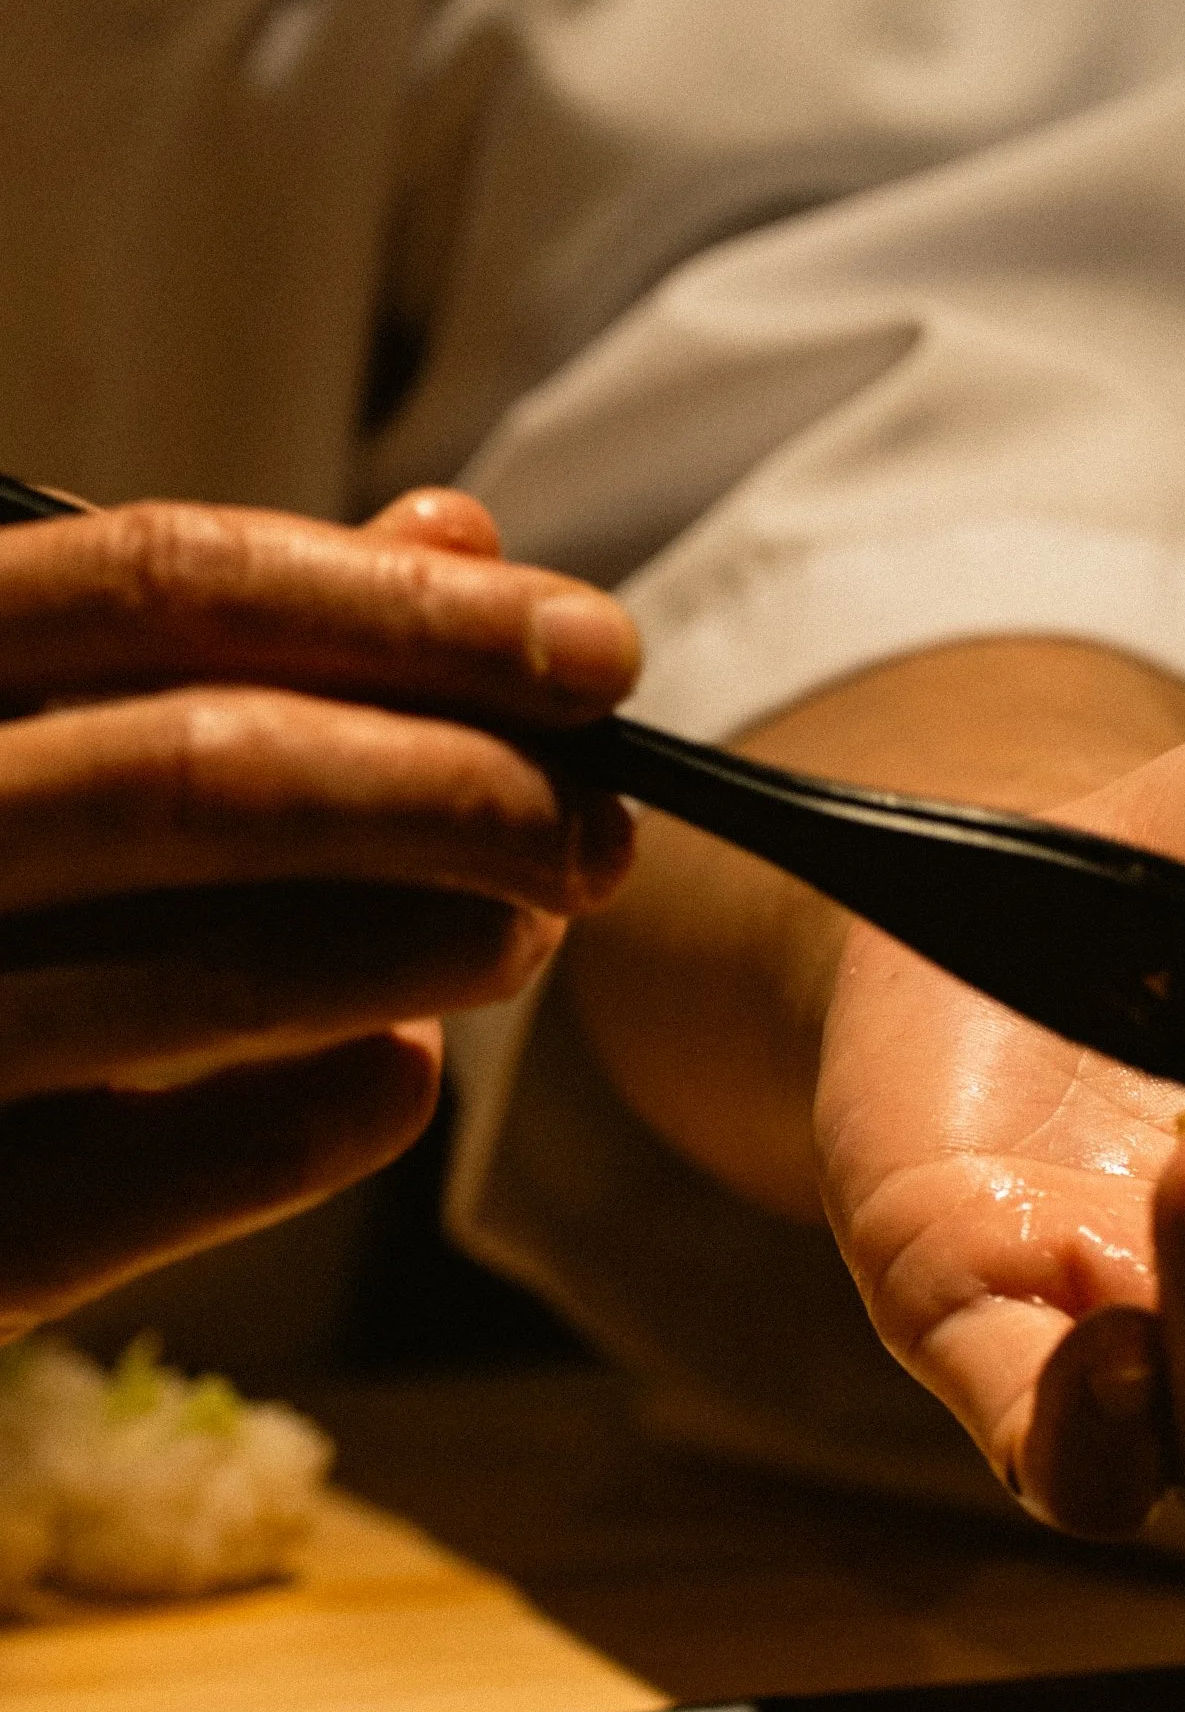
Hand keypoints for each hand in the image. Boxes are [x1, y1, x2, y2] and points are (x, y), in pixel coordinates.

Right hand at [0, 490, 637, 1333]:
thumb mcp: (30, 720)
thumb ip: (213, 632)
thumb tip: (453, 533)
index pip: (159, 583)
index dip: (405, 610)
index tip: (598, 652)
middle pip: (201, 771)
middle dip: (452, 790)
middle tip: (600, 827)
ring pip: (203, 974)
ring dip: (424, 945)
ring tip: (531, 929)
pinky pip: (172, 1178)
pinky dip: (328, 1116)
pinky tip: (405, 1075)